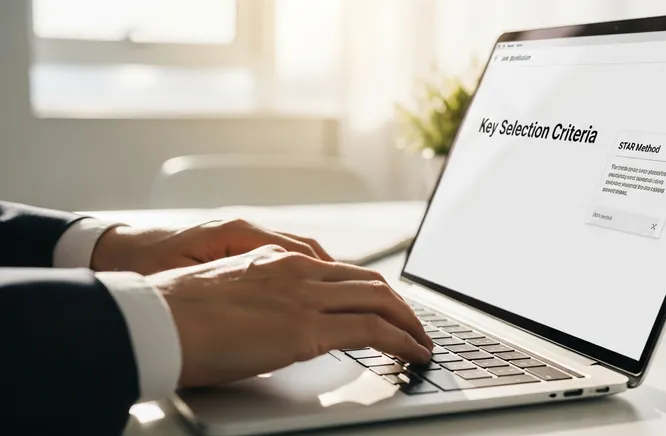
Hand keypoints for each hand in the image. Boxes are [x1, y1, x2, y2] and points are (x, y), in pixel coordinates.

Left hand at [92, 219, 333, 274]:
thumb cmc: (147, 264)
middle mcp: (246, 229)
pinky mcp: (237, 244)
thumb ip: (237, 281)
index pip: (301, 251)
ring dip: (324, 272)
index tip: (355, 293)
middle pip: (308, 250)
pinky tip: (310, 289)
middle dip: (340, 274)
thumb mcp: (191, 277)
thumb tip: (278, 294)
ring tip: (346, 295)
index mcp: (238, 232)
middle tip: (365, 296)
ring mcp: (243, 236)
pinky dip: (303, 270)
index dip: (332, 274)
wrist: (115, 251)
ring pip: (299, 252)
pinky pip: (282, 255)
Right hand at [146, 245, 432, 386]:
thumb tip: (270, 323)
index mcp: (279, 260)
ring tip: (422, 342)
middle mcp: (299, 270)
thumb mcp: (227, 295)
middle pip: (370, 281)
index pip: (341, 271)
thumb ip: (259, 301)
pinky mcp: (307, 328)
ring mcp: (306, 296)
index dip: (370, 288)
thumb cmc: (177, 313)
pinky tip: (412, 353)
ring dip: (409, 322)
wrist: (156, 320)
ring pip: (381, 300)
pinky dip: (401, 340)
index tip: (384, 305)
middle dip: (399, 304)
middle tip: (414, 324)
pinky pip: (373, 329)